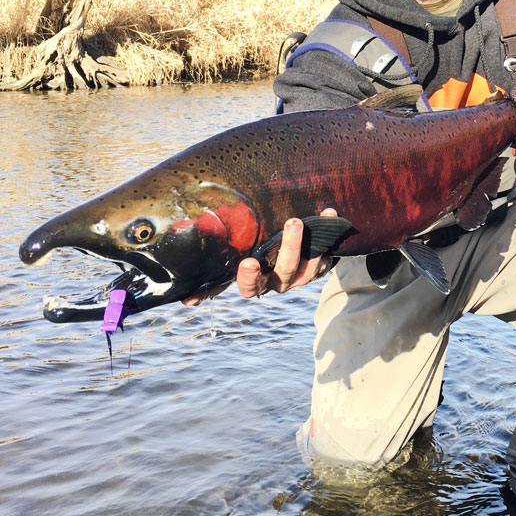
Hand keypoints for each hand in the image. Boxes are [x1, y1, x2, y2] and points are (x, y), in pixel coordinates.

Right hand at [181, 208, 337, 304]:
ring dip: (310, 244)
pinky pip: (327, 254)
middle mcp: (280, 281)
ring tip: (308, 219)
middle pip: (287, 273)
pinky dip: (329, 233)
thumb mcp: (234, 263)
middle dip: (291, 249)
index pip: (250, 287)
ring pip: (310, 268)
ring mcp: (302, 275)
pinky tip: (329, 213)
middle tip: (292, 223)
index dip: (250, 278)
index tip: (248, 262)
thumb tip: (186, 302)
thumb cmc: (254, 257)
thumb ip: (214, 280)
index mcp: (258, 281)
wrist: (289, 252)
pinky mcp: (320, 265)